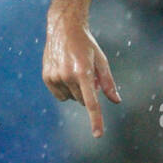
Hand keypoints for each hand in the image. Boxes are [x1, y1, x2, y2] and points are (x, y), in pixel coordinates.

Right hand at [42, 10, 120, 138]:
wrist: (63, 27)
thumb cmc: (86, 44)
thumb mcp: (101, 60)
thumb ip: (108, 82)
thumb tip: (116, 101)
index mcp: (84, 72)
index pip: (91, 102)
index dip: (95, 119)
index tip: (97, 135)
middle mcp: (67, 75)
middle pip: (82, 100)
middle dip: (87, 91)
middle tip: (86, 72)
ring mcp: (54, 77)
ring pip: (71, 98)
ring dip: (75, 89)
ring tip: (73, 69)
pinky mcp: (46, 77)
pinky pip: (60, 95)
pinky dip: (64, 88)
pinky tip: (64, 72)